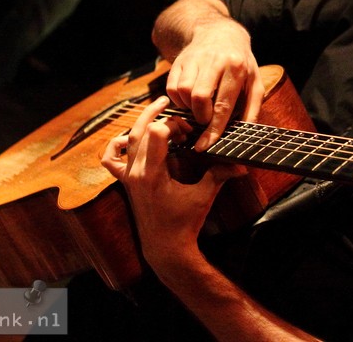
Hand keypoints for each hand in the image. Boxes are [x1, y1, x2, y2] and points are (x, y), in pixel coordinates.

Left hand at [101, 96, 245, 265]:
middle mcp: (136, 172)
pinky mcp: (126, 181)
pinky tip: (130, 139)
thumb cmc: (184, 223)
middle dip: (158, 115)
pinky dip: (117, 145)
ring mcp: (128, 176)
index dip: (173, 124)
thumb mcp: (204, 197)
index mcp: (152, 174)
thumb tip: (242, 164)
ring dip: (141, 123)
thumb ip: (220, 176)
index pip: (155, 132)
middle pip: (140, 130)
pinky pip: (111, 159)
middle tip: (172, 106)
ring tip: (156, 114)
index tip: (189, 129)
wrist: (165, 247)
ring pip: (127, 139)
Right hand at [165, 19, 264, 150]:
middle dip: (201, 117)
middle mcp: (215, 61)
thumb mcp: (254, 82)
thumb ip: (252, 108)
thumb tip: (244, 134)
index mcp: (236, 68)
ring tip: (199, 107)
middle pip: (199, 97)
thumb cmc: (241, 63)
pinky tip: (189, 99)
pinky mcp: (179, 61)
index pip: (223, 104)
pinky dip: (178, 99)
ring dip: (189, 107)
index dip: (213, 128)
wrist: (220, 33)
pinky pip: (171, 87)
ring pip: (183, 91)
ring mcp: (194, 59)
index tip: (204, 145)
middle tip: (206, 119)